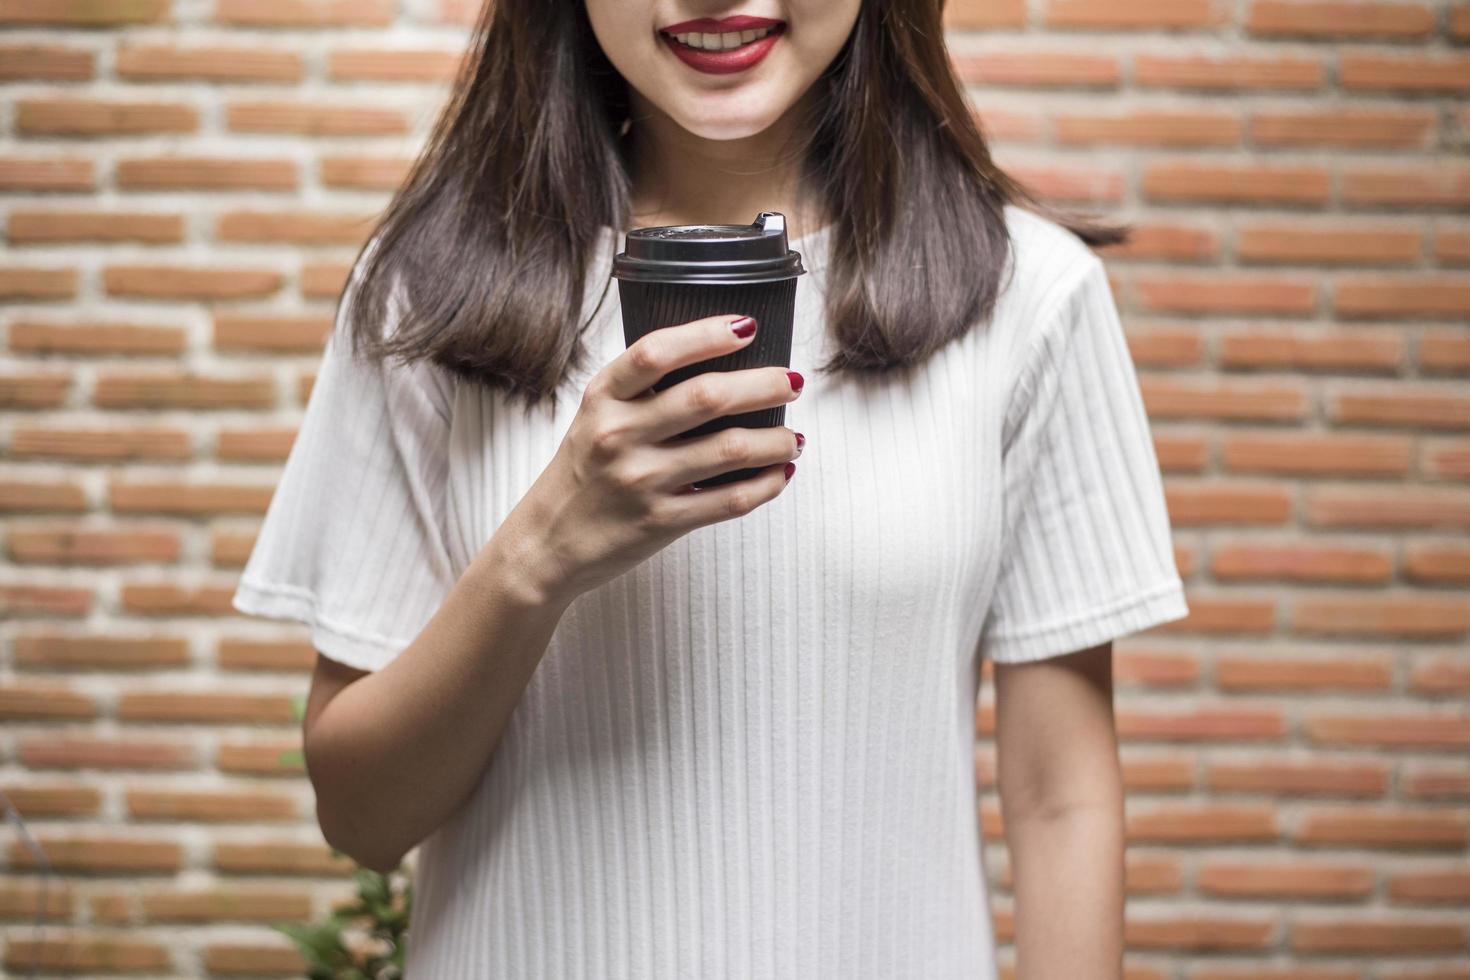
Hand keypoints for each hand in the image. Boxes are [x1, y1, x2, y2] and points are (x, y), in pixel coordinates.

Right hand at [505, 313, 803, 603]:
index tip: (748, 327)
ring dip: (776, 439)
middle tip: (792, 381)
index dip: (707, 334)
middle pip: (707, 396)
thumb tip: (721, 361)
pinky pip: (730, 501)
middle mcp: (619, 434)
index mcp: (603, 398)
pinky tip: (779, 473)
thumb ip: (642, 389)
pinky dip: (766, 484)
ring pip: (729, 449)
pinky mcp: (660, 522)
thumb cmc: (583, 471)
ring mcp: (640, 481)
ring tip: (793, 435)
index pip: (656, 352)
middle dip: (764, 384)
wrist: (547, 543)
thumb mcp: (596, 416)